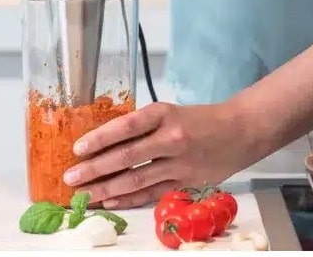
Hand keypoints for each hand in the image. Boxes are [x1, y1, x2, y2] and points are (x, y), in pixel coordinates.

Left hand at [61, 102, 245, 209]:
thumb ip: (142, 126)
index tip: (77, 149)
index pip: (125, 126)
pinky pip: (151, 193)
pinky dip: (129, 198)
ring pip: (136, 179)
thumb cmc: (200, 120)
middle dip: (95, 169)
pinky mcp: (185, 182)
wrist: (241, 132)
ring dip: (106, 188)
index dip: (99, 139)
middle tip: (71, 178)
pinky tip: (110, 200)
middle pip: (126, 156)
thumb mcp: (169, 112)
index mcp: (163, 114)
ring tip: (84, 194)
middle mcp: (170, 138)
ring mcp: (179, 163)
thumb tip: (103, 142)